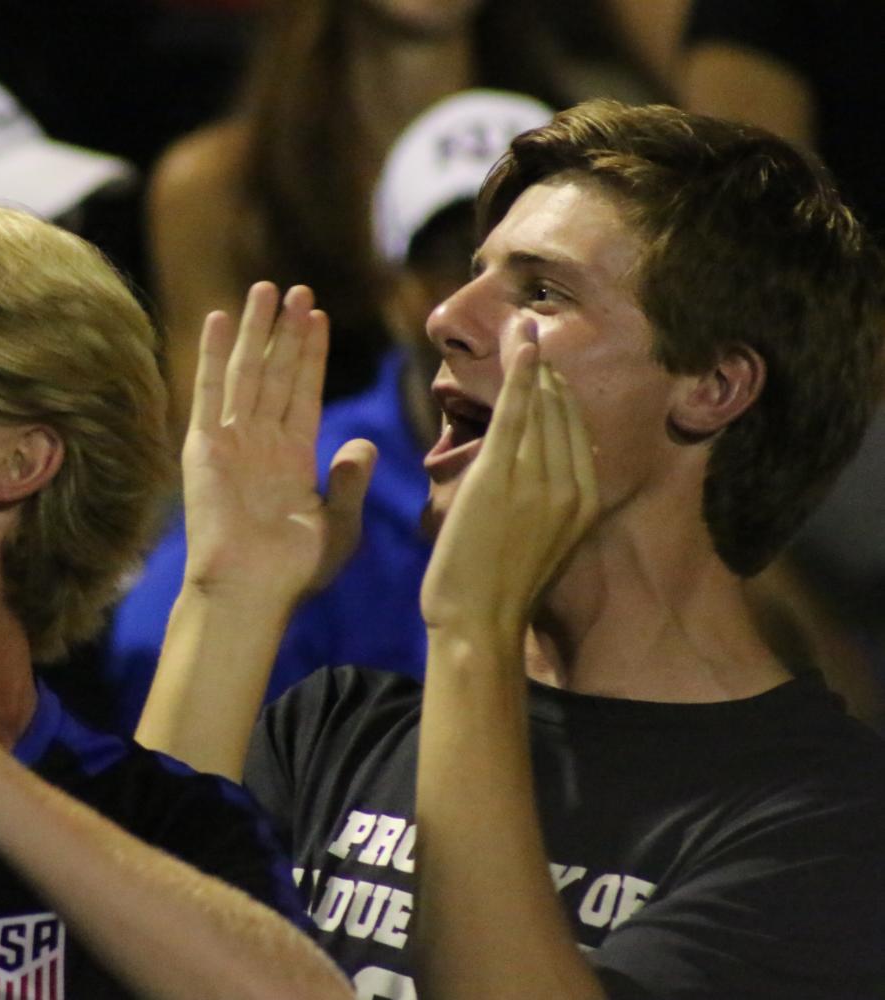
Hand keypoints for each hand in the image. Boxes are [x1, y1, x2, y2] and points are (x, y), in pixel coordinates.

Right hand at [181, 282, 375, 605]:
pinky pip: (210, 391)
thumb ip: (350, 481)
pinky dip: (212, 355)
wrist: (252, 589)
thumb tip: (361, 444)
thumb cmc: (295, 570)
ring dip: (256, 330)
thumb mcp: (340, 524)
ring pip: (247, 372)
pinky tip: (218, 319)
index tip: (318, 316)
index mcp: (292, 459)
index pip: (303, 392)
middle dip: (285, 331)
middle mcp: (260, 443)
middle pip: (275, 372)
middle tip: (296, 288)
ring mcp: (231, 441)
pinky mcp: (205, 446)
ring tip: (266, 289)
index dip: (310, 355)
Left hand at [419, 322, 597, 643]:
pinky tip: (520, 344)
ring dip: (529, 361)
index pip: (579, 429)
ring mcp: (541, 480)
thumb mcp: (542, 541)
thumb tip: (550, 475)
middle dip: (546, 369)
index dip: (561, 393)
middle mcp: (573, 485)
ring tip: (520, 326)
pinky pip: (515, 412)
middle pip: (563, 410)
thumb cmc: (498, 589)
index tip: (546, 363)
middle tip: (528, 329)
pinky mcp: (502, 476)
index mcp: (587, 500)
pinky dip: (518, 373)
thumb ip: (551, 502)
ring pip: (540, 406)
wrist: (477, 624)